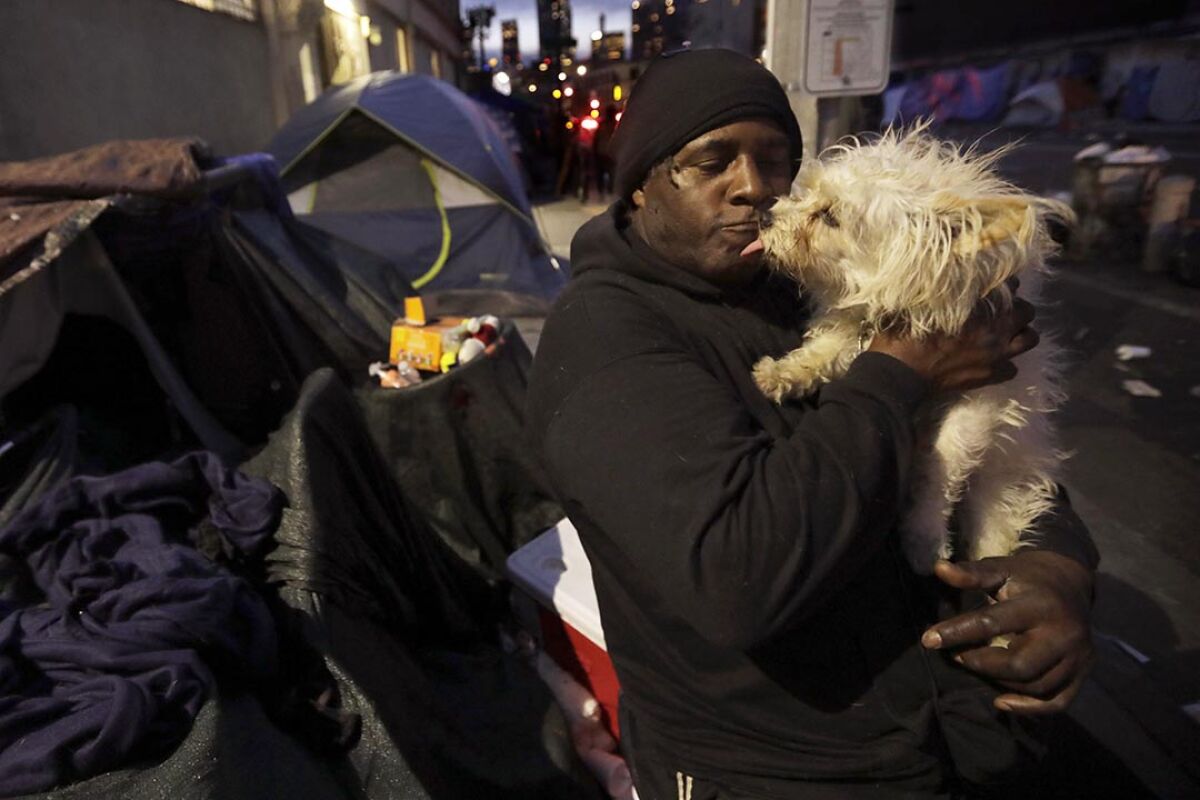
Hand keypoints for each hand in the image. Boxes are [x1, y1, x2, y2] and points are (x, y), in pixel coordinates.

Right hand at [868, 291, 1038, 394]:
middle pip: (1027, 312)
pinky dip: (1005, 363)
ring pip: (1029, 340)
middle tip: (1001, 311)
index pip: (1011, 286)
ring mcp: (996, 355)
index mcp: (980, 306)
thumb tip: (956, 279)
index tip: (995, 287)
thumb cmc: (906, 333)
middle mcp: (996, 329)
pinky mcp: (989, 376)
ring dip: (1019, 334)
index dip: (1004, 285)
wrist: (899, 372)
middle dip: (1017, 309)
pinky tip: (991, 360)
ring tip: (1004, 335)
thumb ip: (947, 290)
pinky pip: (1012, 369)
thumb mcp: (923, 302)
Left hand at [920, 551, 1095, 714]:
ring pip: (1035, 685)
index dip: (957, 633)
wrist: (1071, 582)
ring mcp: (1077, 655)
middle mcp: (1063, 632)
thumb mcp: (1000, 569)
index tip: (928, 640)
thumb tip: (938, 568)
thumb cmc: (1026, 577)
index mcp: (1039, 604)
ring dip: (999, 682)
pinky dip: (1028, 708)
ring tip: (978, 667)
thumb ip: (971, 574)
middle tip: (958, 655)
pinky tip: (1001, 701)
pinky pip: (1057, 701)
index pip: (992, 623)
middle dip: (981, 663)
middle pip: (1017, 664)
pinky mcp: (1084, 672)